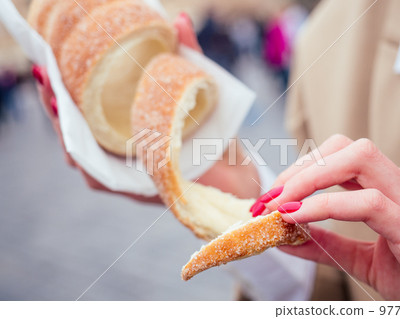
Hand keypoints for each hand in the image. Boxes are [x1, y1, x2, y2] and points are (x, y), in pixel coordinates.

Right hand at [32, 13, 200, 202]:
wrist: (239, 172)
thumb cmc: (216, 132)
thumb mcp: (196, 90)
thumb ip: (187, 58)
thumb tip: (179, 19)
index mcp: (130, 126)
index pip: (86, 106)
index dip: (63, 85)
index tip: (50, 61)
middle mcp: (121, 150)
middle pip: (76, 128)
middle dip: (54, 102)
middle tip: (44, 76)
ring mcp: (126, 172)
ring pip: (80, 154)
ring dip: (64, 130)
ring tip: (55, 101)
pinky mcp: (138, 190)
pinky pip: (102, 179)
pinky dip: (87, 164)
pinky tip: (74, 147)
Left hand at [257, 134, 399, 299]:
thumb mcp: (360, 259)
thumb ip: (323, 244)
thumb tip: (282, 236)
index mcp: (392, 189)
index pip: (342, 155)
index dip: (302, 167)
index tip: (272, 194)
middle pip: (348, 148)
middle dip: (302, 167)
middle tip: (271, 196)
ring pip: (359, 161)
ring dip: (309, 179)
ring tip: (280, 204)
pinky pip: (369, 204)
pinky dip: (326, 206)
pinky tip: (299, 217)